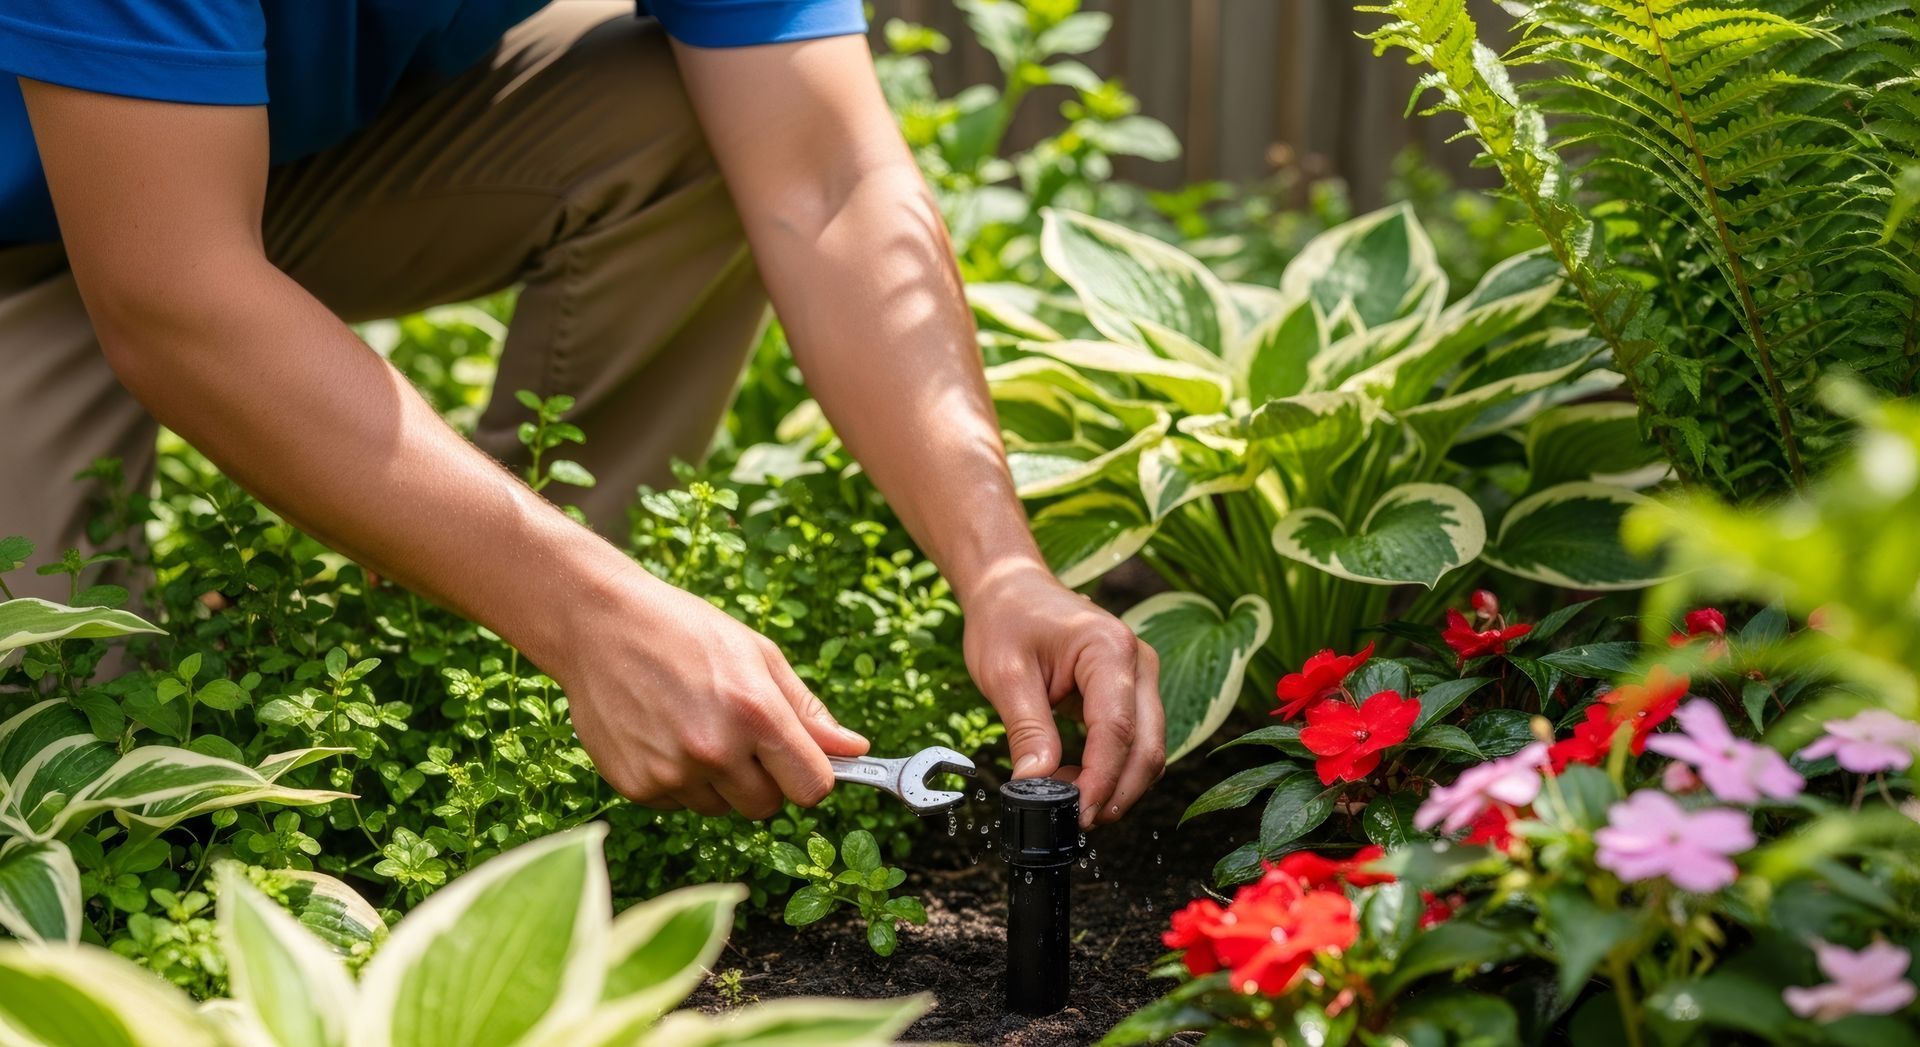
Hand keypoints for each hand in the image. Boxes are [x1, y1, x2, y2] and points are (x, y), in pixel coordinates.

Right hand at [551, 564, 868, 818]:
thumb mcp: (758, 655)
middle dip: (764, 780)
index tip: (799, 760)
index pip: (812, 787)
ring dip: (719, 781)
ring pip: (721, 808)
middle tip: (739, 734)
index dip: (811, 775)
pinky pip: (680, 803)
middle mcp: (715, 750)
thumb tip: (855, 750)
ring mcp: (672, 773)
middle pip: (767, 806)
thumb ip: (808, 711)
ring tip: (693, 725)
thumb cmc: (685, 631)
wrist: (598, 625)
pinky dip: (679, 780)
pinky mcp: (636, 787)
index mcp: (755, 713)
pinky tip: (663, 734)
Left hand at [961, 561, 1164, 827]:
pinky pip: (1135, 740)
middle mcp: (1138, 662)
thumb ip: (1027, 730)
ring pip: (1148, 749)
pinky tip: (1074, 781)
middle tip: (1076, 822)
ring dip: (1116, 785)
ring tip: (1066, 802)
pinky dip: (1112, 769)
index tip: (1076, 815)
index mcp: (1108, 649)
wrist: (1012, 589)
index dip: (1100, 779)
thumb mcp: (1005, 675)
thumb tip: (1035, 786)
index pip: (1117, 728)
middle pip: (1147, 746)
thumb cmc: (1006, 620)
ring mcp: (1141, 677)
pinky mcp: (1132, 692)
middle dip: (1117, 793)